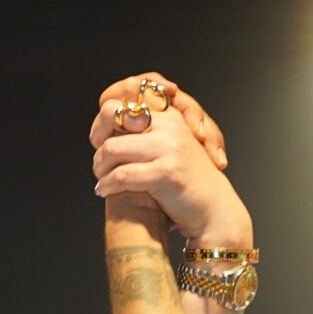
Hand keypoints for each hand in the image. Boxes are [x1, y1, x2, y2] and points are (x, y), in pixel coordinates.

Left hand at [90, 78, 249, 247]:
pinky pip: (121, 175)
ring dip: (100, 167)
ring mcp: (170, 148)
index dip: (102, 122)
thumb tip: (106, 126)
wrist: (214, 211)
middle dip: (98, 143)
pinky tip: (103, 191)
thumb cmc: (186, 185)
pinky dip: (107, 185)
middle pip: (111, 117)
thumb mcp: (168, 150)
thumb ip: (144, 136)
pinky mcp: (167, 172)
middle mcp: (170, 126)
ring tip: (102, 179)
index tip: (98, 142)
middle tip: (99, 165)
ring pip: (112, 148)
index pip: (121, 102)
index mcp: (169, 117)